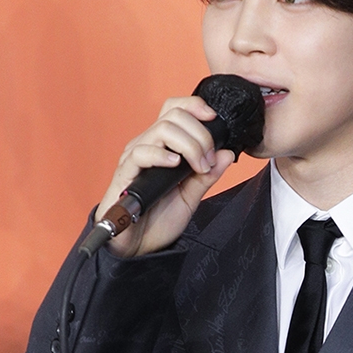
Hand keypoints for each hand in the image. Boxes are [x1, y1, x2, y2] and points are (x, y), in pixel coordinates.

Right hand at [95, 95, 234, 256]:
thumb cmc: (158, 220)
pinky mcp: (125, 172)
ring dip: (189, 146)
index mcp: (163, 146)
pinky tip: (175, 165)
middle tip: (208, 161)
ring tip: (197, 167)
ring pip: (163, 129)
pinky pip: (142, 152)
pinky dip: (163, 155)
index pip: (175, 109)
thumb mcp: (191, 196)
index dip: (194, 106)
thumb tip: (226, 153)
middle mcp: (147, 145)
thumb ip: (207, 175)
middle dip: (201, 135)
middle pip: (174, 116)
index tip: (214, 119)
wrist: (137, 246)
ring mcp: (135, 157)